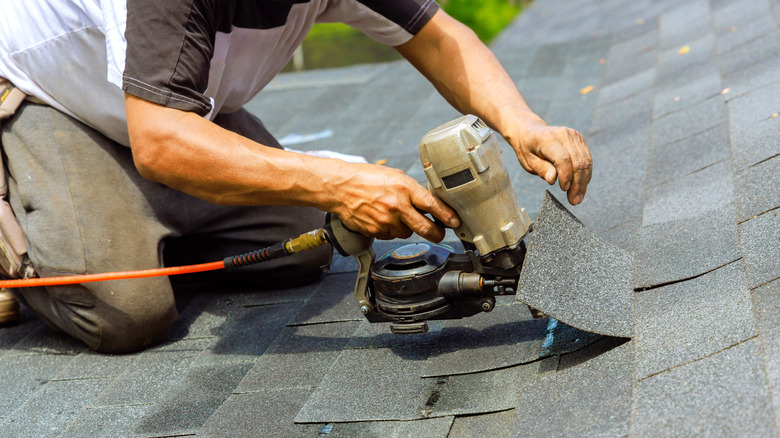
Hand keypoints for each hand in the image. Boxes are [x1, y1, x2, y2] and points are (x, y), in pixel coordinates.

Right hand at [328, 163, 459, 241]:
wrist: (340, 187)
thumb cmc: (366, 178)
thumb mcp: (394, 176)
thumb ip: (412, 190)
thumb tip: (429, 204)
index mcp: (404, 188)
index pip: (432, 205)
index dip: (447, 216)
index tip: (455, 222)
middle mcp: (396, 206)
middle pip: (425, 228)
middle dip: (437, 233)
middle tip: (440, 232)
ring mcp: (385, 221)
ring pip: (407, 234)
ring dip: (407, 228)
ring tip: (397, 215)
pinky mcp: (375, 231)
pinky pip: (390, 236)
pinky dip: (391, 230)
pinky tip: (383, 218)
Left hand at [508, 119, 592, 204]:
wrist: (530, 131)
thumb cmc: (527, 148)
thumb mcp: (528, 161)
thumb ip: (541, 169)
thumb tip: (553, 179)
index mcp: (547, 138)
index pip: (563, 158)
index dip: (566, 175)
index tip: (564, 189)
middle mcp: (564, 134)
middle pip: (577, 161)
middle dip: (577, 184)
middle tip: (574, 201)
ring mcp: (574, 135)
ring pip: (585, 161)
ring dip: (583, 182)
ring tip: (578, 198)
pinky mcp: (579, 139)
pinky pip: (587, 159)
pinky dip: (585, 174)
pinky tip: (581, 186)